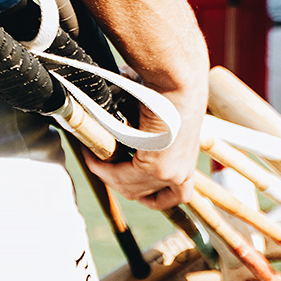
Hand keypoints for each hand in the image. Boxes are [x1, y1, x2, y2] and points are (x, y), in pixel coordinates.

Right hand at [86, 76, 205, 210]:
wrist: (180, 83)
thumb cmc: (171, 95)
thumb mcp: (162, 126)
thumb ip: (146, 140)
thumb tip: (124, 136)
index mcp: (188, 164)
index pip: (169, 197)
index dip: (146, 196)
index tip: (126, 185)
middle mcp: (183, 173)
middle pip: (142, 194)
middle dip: (116, 182)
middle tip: (99, 164)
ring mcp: (171, 173)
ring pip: (128, 188)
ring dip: (105, 174)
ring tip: (92, 157)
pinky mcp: (157, 167)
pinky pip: (120, 176)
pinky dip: (102, 167)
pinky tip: (92, 154)